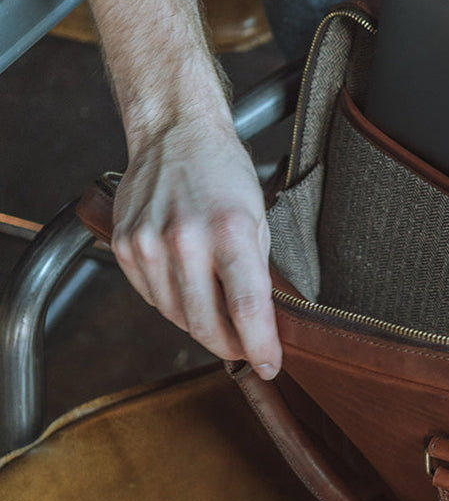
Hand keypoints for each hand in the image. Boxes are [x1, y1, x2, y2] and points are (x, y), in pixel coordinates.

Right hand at [111, 114, 281, 378]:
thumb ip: (257, 271)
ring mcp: (149, 245)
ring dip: (202, 326)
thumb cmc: (224, 173)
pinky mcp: (125, 247)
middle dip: (231, 345)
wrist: (175, 134)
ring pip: (177, 316)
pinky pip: (152, 297)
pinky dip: (174, 303)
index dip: (260, 346)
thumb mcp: (258, 217)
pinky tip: (189, 289)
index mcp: (230, 230)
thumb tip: (261, 322)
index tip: (270, 366)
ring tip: (221, 319)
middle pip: (207, 322)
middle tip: (247, 350)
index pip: (246, 308)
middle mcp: (185, 239)